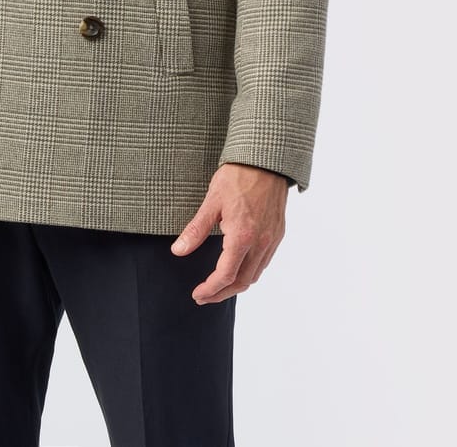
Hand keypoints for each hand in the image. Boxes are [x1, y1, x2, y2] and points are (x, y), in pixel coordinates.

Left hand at [170, 163, 287, 303]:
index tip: (197, 294)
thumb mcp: (212, 202)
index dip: (210, 289)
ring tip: (219, 286)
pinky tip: (238, 267)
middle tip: (204, 296)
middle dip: (222, 293)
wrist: (266, 160)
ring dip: (237, 285)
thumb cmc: (238, 176)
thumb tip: (178, 251)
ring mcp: (272, 239)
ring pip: (256, 274)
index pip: (226, 275)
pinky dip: (250, 272)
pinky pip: (264, 262)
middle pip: (242, 282)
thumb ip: (196, 230)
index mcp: (242, 236)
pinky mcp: (278, 233)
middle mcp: (261, 242)